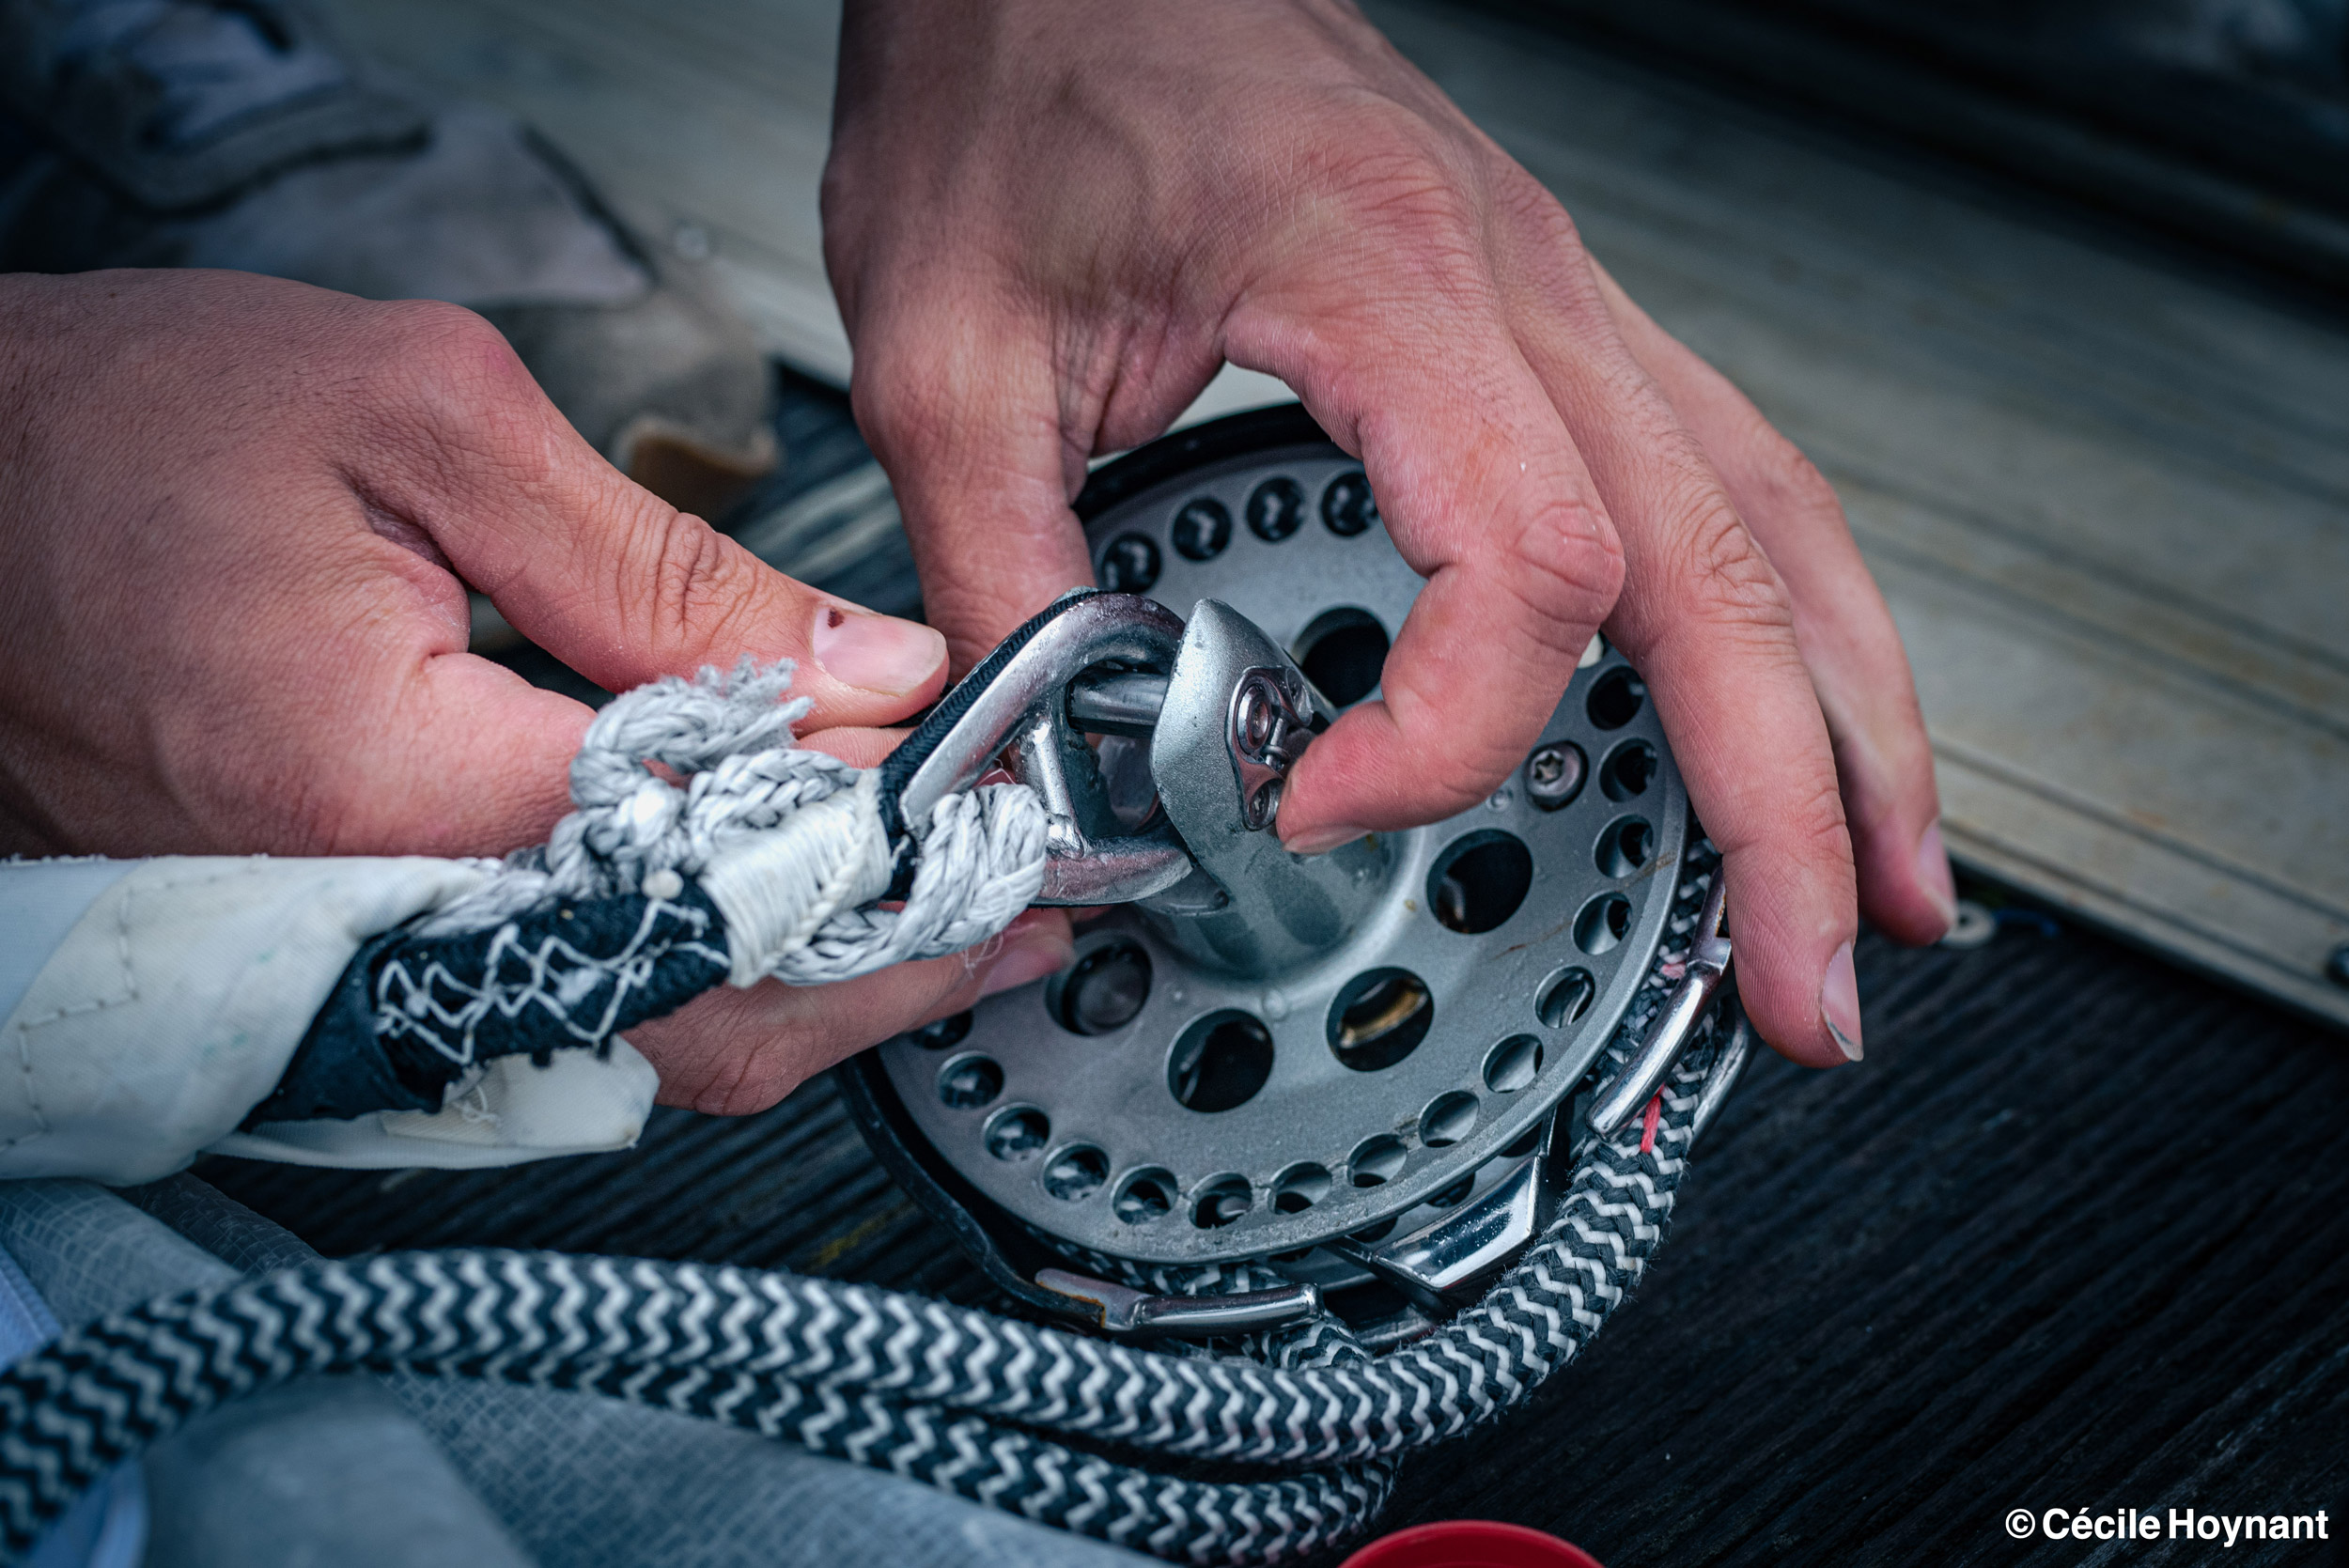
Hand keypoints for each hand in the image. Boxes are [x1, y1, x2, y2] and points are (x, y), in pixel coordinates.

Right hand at [0, 269, 1070, 1110]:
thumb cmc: (119, 431)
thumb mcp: (429, 424)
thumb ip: (669, 573)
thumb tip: (872, 668)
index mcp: (390, 780)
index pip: (729, 863)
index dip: (898, 846)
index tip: (1004, 809)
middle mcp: (369, 919)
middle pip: (706, 1017)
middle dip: (891, 969)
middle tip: (1014, 908)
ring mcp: (350, 964)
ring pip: (639, 1047)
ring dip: (810, 989)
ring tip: (934, 914)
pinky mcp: (341, 962)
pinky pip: (558, 1015)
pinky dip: (696, 982)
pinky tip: (776, 920)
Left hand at [824, 0, 1951, 1065]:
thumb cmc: (1022, 64)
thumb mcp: (945, 342)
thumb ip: (999, 569)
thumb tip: (1057, 760)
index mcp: (1383, 278)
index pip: (1527, 559)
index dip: (1447, 734)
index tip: (1318, 801)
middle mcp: (1520, 284)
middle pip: (1725, 569)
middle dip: (1784, 805)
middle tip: (1803, 986)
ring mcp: (1559, 293)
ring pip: (1771, 521)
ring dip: (1842, 718)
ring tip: (1882, 884)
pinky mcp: (1543, 314)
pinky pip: (1720, 473)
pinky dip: (1786, 616)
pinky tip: (1802, 703)